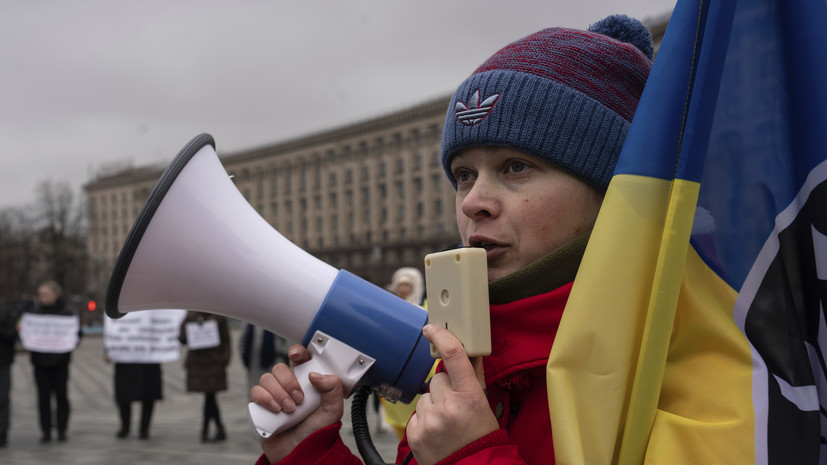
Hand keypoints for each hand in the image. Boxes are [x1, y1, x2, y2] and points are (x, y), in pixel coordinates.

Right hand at [249, 344, 344, 462]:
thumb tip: (315, 374)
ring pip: (267, 378)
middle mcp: (288, 386)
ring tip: (289, 410)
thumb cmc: (317, 432)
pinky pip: (255, 392)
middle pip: (280, 368)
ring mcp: (273, 395)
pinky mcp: (260, 406)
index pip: (299, 359)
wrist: (300, 454)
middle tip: (299, 400)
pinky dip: (265, 398)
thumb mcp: (332, 410)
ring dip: (278, 393)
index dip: (296, 352)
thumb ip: (333, 389)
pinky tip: (275, 410)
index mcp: (306, 382)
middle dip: (288, 382)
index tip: (296, 356)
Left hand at [405, 324, 498, 464]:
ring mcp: (430, 421)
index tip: (431, 329)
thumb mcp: (484, 405)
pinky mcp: (415, 433)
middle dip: (445, 388)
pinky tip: (437, 431)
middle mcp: (448, 406)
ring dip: (433, 405)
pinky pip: (416, 414)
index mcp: (470, 396)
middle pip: (437, 378)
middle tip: (456, 406)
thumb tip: (469, 352)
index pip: (454, 355)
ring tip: (447, 422)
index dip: (441, 336)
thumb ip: (474, 377)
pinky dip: (424, 420)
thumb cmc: (481, 438)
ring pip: (424, 397)